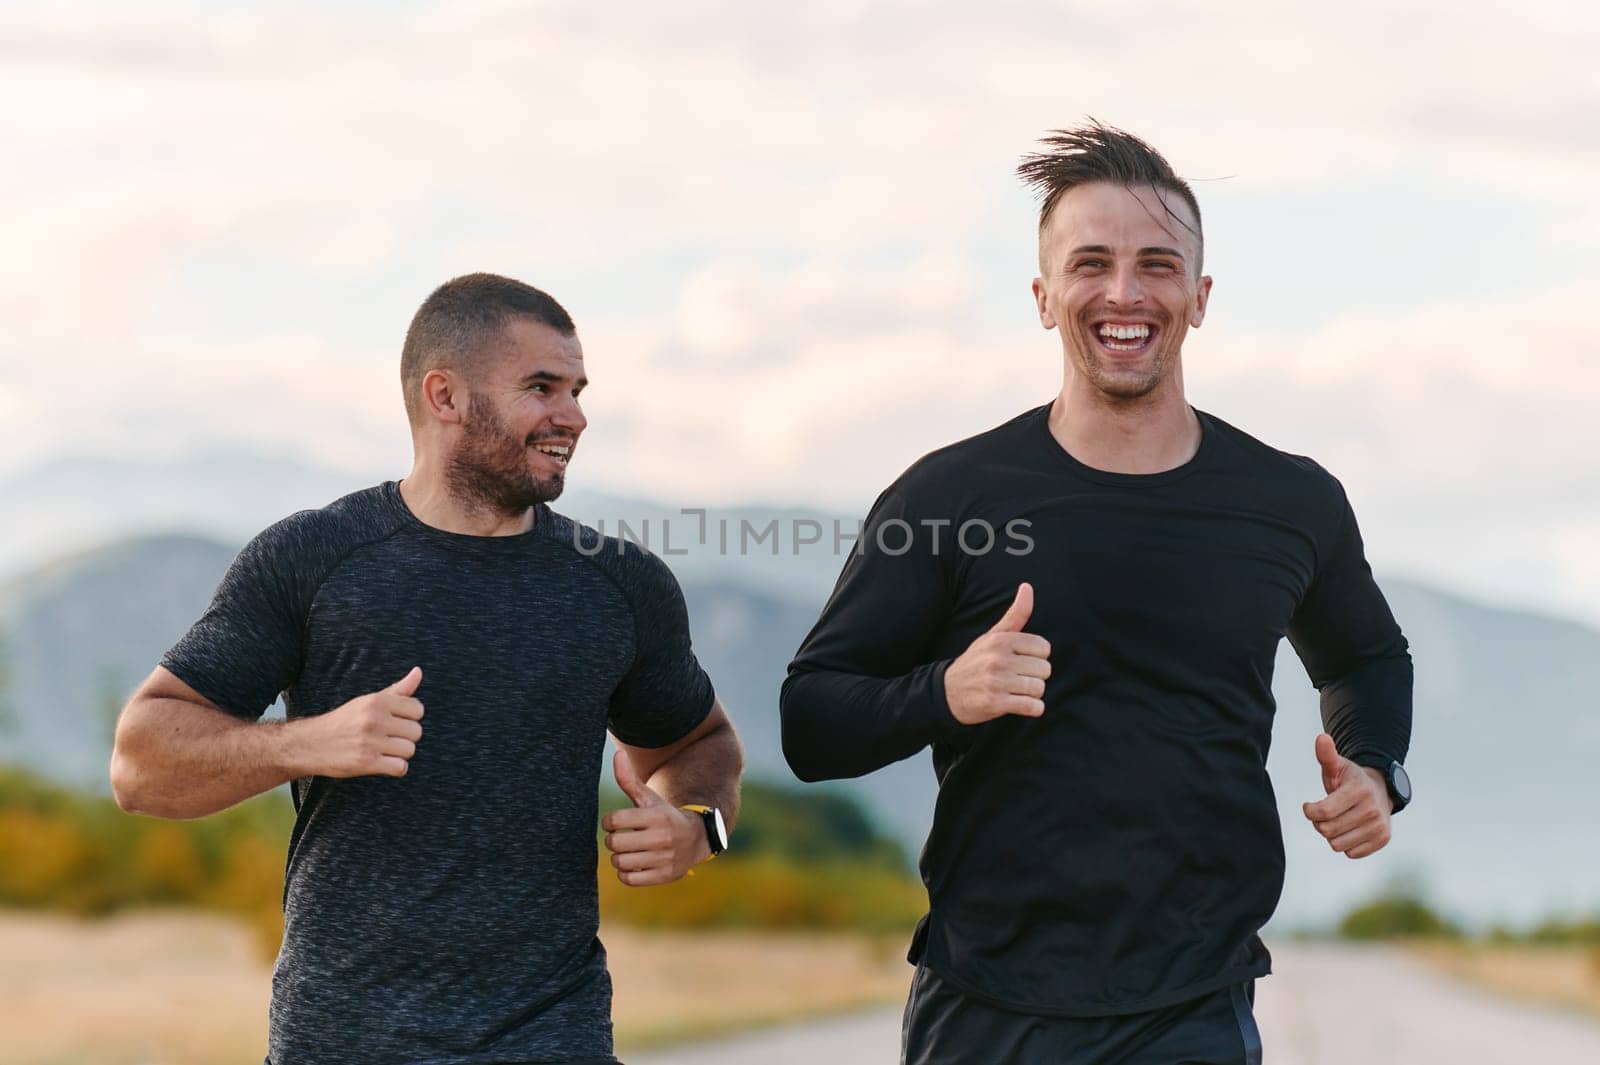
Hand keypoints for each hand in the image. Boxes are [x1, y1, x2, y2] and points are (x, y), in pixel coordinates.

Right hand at [299, 666, 424, 777]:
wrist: (310, 744)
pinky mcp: (366, 762)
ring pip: (410, 750)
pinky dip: (395, 768)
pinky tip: (382, 763)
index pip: (418, 709)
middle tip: (387, 739)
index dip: (409, 718)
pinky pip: (400, 768)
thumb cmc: (344, 722)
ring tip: (382, 751)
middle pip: (416, 732)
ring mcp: (370, 741)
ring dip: (399, 754)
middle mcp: (374, 719)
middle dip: (405, 737)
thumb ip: (397, 690)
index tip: (395, 722)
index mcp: (376, 701)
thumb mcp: (368, 701)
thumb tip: (418, 671)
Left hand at [601, 750, 707, 885]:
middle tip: (620, 838)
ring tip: (628, 851)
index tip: (616, 822)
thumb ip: (629, 780)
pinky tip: (634, 864)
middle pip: (614, 843)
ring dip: (619, 858)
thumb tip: (617, 754)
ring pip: (620, 862)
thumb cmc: (663, 816)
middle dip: (613, 840)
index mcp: (656, 815)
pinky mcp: (665, 875)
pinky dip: (626, 873)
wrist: (696, 838)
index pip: (613, 820)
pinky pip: (629, 879)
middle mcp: (662, 837)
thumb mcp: (649, 798)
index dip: (609, 821)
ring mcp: (664, 858)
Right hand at [943, 583, 1051, 724]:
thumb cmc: (976, 661)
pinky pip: (1033, 707)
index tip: (1021, 661)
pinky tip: (1019, 704)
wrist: (947, 692)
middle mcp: (998, 658)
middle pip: (1044, 669)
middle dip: (1034, 677)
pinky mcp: (995, 703)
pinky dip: (1032, 709)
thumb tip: (1027, 586)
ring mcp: (996, 681)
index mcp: (1001, 640)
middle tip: (1016, 678)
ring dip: (1032, 694)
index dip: (1036, 657)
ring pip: (1039, 688)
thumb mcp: (993, 635)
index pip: (1044, 648)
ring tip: (1015, 691)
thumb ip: (1015, 614)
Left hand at [1302, 733, 1391, 858]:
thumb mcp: (1337, 766)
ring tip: (1338, 821)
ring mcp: (1380, 827)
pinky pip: (1352, 853)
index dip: (1310, 811)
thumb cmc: (1351, 780)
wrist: (1380, 791)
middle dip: (1320, 823)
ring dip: (1332, 835)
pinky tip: (1350, 830)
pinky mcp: (1383, 840)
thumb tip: (1321, 738)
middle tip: (1325, 813)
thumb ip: (1326, 755)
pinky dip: (1346, 844)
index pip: (1323, 812)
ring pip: (1338, 845)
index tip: (1309, 806)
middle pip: (1327, 831)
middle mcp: (1373, 810)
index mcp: (1359, 791)